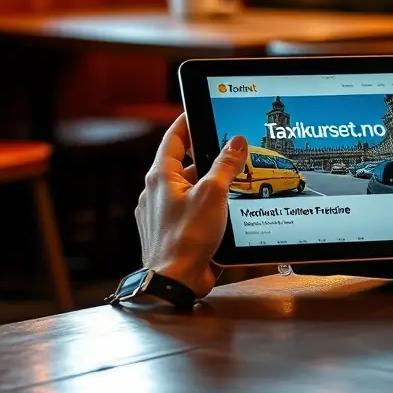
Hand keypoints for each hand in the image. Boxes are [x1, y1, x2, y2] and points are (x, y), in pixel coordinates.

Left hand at [135, 115, 247, 299]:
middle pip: (183, 165)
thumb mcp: (213, 194)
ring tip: (233, 183)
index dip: (186, 123)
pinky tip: (223, 211)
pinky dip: (205, 206)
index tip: (196, 112)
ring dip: (208, 185)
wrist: (174, 281)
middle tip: (228, 151)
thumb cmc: (186, 239)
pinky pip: (188, 210)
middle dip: (206, 158)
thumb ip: (225, 166)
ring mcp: (160, 214)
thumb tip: (236, 143)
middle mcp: (156, 193)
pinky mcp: (169, 232)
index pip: (173, 138)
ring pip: (188, 190)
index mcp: (161, 177)